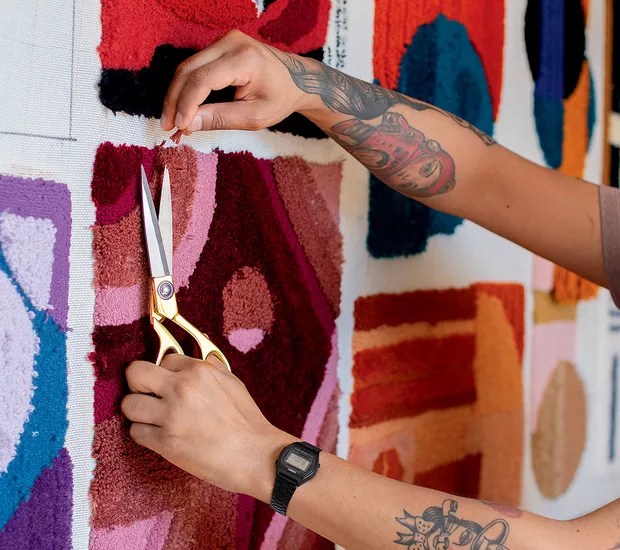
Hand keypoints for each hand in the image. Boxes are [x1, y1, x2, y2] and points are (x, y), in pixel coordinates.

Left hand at [121, 354, 295, 498]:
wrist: (254, 455)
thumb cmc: (246, 420)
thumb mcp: (231, 381)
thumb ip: (208, 365)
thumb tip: (198, 345)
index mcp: (199, 371)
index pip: (163, 359)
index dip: (166, 373)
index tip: (170, 384)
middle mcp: (181, 388)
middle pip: (135, 373)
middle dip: (139, 383)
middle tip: (149, 395)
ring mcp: (171, 416)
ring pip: (129, 404)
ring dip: (139, 411)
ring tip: (154, 418)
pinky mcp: (165, 442)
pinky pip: (135, 431)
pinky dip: (145, 434)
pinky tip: (160, 436)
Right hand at [160, 29, 312, 132]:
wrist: (296, 80)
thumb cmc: (280, 98)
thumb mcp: (254, 116)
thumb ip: (221, 118)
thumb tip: (188, 124)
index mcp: (245, 59)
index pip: (203, 79)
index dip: (186, 104)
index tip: (179, 126)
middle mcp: (232, 42)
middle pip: (189, 70)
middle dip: (175, 100)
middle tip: (167, 126)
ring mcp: (224, 40)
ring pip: (187, 67)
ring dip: (177, 95)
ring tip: (173, 121)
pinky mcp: (220, 45)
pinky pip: (195, 66)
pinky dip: (186, 88)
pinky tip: (182, 108)